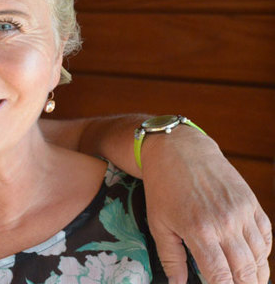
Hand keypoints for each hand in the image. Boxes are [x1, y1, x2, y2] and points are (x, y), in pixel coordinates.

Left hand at [141, 129, 271, 282]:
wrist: (179, 150)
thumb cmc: (163, 187)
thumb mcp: (158, 223)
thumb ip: (171, 258)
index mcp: (199, 231)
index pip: (221, 275)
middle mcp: (225, 223)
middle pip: (246, 270)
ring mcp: (241, 212)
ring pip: (260, 254)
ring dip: (257, 273)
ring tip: (249, 280)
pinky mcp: (251, 202)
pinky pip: (266, 234)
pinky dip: (264, 251)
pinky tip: (256, 260)